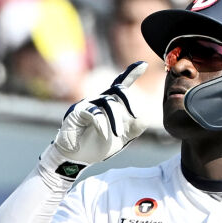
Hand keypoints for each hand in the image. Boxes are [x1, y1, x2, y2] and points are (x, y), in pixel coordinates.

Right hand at [38, 61, 148, 187]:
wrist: (78, 158)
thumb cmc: (98, 145)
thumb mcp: (122, 138)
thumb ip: (134, 128)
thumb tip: (144, 118)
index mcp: (110, 104)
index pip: (120, 85)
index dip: (131, 74)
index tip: (143, 64)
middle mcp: (99, 100)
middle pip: (117, 90)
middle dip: (128, 101)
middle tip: (136, 116)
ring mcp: (88, 104)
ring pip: (107, 103)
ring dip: (115, 119)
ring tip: (118, 135)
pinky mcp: (77, 112)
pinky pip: (93, 113)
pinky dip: (101, 124)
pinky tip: (104, 134)